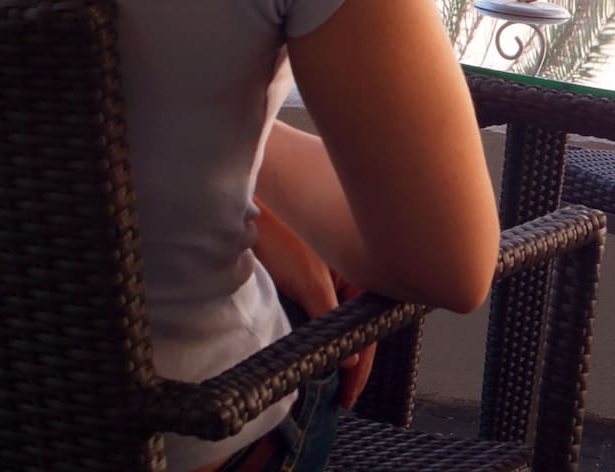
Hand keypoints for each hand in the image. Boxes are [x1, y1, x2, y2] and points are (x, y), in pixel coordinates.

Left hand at [251, 198, 375, 407]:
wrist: (246, 217)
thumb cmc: (281, 237)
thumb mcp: (310, 280)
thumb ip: (330, 317)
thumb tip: (351, 360)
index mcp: (359, 274)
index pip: (368, 330)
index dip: (361, 366)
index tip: (349, 395)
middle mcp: (348, 280)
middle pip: (356, 331)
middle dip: (352, 364)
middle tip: (341, 397)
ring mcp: (326, 284)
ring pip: (338, 327)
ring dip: (335, 353)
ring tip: (331, 385)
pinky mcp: (304, 286)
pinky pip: (318, 320)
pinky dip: (318, 340)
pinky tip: (315, 356)